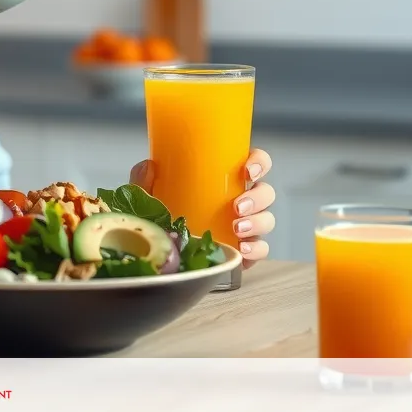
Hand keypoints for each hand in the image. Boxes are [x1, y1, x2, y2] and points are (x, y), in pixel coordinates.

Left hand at [130, 148, 274, 268]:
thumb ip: (144, 179)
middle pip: (265, 192)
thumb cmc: (163, 213)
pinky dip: (256, 249)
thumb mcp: (149, 193)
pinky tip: (242, 249)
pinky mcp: (244, 250)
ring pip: (266, 219)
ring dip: (257, 222)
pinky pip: (261, 248)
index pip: (255, 162)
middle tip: (236, 207)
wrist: (161, 249)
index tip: (246, 170)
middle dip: (257, 198)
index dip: (259, 162)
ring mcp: (246, 225)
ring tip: (236, 229)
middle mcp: (241, 199)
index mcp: (225, 179)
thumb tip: (149, 165)